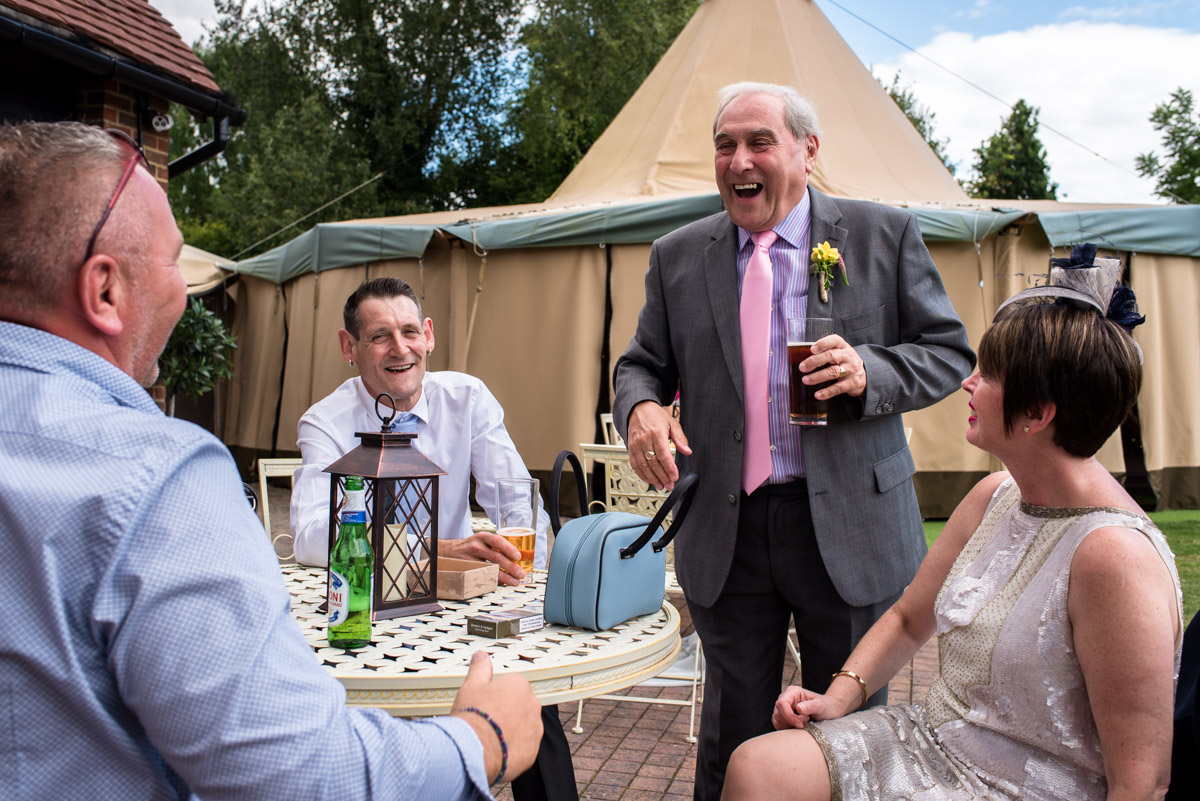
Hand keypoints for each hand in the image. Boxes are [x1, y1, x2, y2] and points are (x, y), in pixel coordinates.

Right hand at [440, 534, 525, 585]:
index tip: (518, 556)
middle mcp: (476, 546)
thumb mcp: (481, 541)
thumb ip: (495, 547)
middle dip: (511, 567)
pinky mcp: (466, 569)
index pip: (497, 540)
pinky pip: (482, 576)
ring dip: (504, 576)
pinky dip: (493, 580)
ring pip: (489, 569)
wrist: (448, 551)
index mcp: (482, 537)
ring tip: (514, 581)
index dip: (509, 548)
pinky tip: (501, 583)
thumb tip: (517, 559)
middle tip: (521, 574)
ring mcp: (470, 558)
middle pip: (496, 557)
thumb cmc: (470, 546)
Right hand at [452, 651, 542, 782]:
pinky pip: (523, 747)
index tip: (485, 705)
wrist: (475, 749)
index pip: (511, 687)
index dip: (495, 696)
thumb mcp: (471, 685)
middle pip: (519, 706)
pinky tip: (497, 750)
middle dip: (507, 712)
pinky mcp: (532, 750)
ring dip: (512, 731)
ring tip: (491, 738)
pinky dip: (513, 749)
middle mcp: (532, 704)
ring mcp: (535, 728)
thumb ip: (480, 669)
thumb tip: (481, 655)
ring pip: (523, 727)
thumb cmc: (473, 714)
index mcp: (519, 685)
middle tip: (487, 721)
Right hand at [626, 401, 691, 490]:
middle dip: (662, 476)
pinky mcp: (630, 448)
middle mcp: (644, 440)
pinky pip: (634, 464)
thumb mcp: (672, 423)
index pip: (663, 454)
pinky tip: (648, 480)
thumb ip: (680, 438)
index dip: (669, 468)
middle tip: (670, 485)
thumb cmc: (656, 416)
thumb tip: (687, 451)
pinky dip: (641, 474)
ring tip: (661, 486)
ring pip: (644, 465)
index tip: (675, 477)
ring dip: (653, 478)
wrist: (638, 409)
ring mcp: (636, 445)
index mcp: (656, 433)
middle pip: (654, 463)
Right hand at [771, 685, 846, 729]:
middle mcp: (786, 698)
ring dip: (790, 726)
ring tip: (804, 722)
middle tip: (806, 721)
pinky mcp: (784, 717)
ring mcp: (784, 708)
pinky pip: (779, 725)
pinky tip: (800, 726)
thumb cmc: (826, 706)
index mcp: (793, 692)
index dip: (789, 716)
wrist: (829, 711)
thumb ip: (810, 706)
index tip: (800, 725)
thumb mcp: (821, 706)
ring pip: (777, 720)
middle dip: (791, 722)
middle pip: (778, 713)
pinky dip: (788, 729)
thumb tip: (798, 708)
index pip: (781, 704)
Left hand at [801, 334, 865, 398]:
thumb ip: (825, 352)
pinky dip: (827, 392)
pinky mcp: (852, 383)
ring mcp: (851, 369)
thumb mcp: (839, 353)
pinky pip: (838, 388)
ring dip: (817, 376)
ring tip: (805, 380)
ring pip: (833, 372)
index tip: (812, 349)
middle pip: (831, 356)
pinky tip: (818, 395)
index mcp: (843, 346)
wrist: (864, 376)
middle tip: (802, 367)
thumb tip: (803, 359)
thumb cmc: (844, 362)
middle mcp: (848, 356)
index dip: (823, 344)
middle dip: (815, 361)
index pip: (834, 340)